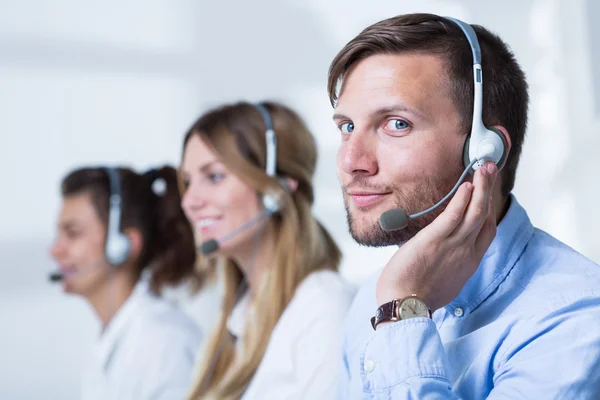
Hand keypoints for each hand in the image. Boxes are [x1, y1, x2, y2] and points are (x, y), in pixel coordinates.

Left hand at [376, 162, 497, 311]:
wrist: (405, 308)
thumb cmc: (416, 297)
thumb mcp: (442, 280)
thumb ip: (446, 263)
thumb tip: (437, 250)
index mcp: (468, 262)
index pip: (485, 230)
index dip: (488, 207)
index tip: (488, 192)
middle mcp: (467, 252)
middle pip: (484, 215)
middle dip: (489, 190)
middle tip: (490, 168)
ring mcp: (453, 246)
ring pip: (474, 212)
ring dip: (481, 187)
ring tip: (483, 167)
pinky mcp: (435, 241)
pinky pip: (453, 216)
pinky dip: (462, 200)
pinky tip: (466, 185)